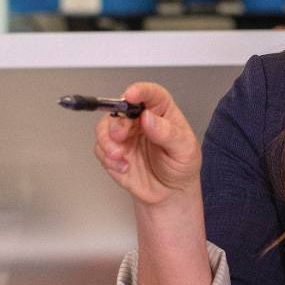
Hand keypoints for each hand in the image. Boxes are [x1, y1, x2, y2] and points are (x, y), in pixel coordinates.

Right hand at [93, 82, 201, 205]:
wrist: (170, 193)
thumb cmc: (181, 166)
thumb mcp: (184, 150)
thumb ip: (168, 133)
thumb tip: (149, 118)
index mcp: (162, 112)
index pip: (151, 94)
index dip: (140, 91)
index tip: (130, 95)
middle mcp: (140, 120)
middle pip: (121, 109)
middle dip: (117, 122)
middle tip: (120, 135)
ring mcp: (125, 135)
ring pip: (105, 127)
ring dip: (107, 141)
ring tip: (120, 156)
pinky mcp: (113, 151)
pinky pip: (100, 148)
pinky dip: (108, 158)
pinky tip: (124, 167)